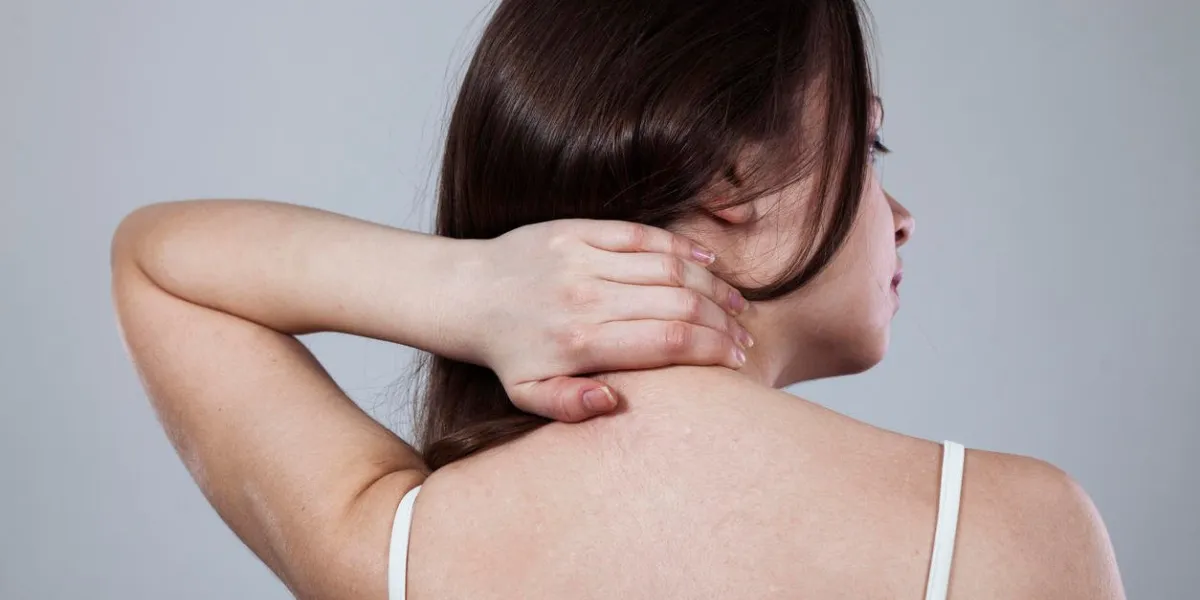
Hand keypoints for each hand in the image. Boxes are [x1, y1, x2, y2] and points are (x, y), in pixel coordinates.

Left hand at [457, 219, 752, 422]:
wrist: (468, 293)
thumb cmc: (508, 352)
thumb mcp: (529, 395)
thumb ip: (571, 406)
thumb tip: (614, 404)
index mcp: (580, 342)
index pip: (667, 341)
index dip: (711, 349)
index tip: (736, 359)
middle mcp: (585, 297)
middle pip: (678, 304)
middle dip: (722, 321)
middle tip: (744, 336)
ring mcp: (583, 258)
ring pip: (668, 268)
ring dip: (711, 286)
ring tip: (736, 306)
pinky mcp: (579, 230)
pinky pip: (643, 236)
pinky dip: (682, 249)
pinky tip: (708, 264)